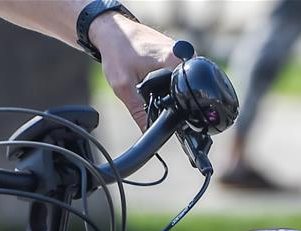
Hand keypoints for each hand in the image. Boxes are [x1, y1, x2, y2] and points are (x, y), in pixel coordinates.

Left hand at [89, 14, 181, 129]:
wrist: (111, 31)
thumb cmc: (116, 52)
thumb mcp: (123, 86)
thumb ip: (137, 110)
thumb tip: (147, 130)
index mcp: (173, 58)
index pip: (188, 86)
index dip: (181, 106)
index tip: (171, 114)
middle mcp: (182, 52)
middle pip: (187, 84)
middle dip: (174, 98)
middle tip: (157, 99)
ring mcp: (179, 51)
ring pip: (183, 78)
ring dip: (171, 89)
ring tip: (154, 88)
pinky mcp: (174, 52)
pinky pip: (178, 71)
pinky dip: (168, 80)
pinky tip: (156, 82)